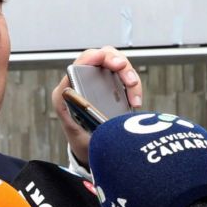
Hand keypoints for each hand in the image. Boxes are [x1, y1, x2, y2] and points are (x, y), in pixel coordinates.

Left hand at [51, 46, 142, 166]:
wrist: (92, 151)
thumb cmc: (80, 136)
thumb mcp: (70, 124)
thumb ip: (70, 109)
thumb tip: (76, 95)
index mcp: (75, 83)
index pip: (85, 59)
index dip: (94, 56)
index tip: (102, 57)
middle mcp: (90, 78)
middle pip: (107, 57)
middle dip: (119, 63)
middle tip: (127, 76)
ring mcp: (106, 82)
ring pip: (121, 67)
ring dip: (130, 78)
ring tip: (134, 98)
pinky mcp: (118, 90)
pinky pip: (129, 82)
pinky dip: (135, 90)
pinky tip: (136, 103)